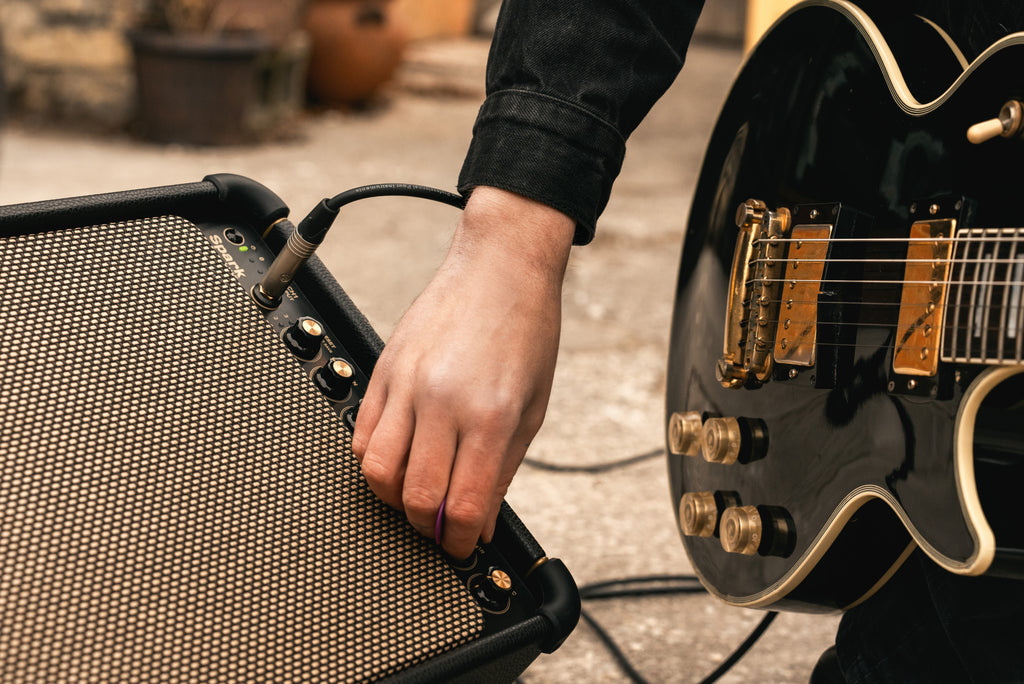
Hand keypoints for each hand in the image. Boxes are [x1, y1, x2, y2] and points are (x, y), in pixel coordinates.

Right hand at [352, 186, 574, 558]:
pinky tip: (399, 457)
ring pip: (375, 471)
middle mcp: (443, 403)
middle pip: (415, 497)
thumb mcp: (532, 408)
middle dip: (426, 527)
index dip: (458, 541)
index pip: (462, 506)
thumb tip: (479, 521)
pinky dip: (373, 460)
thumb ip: (502, 470)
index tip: (461, 545)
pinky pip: (360, 433)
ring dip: (393, 498)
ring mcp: (407, 384)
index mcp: (491, 416)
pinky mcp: (384, 369)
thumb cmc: (526, 331)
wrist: (501, 267)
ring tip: (414, 493)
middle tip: (439, 527)